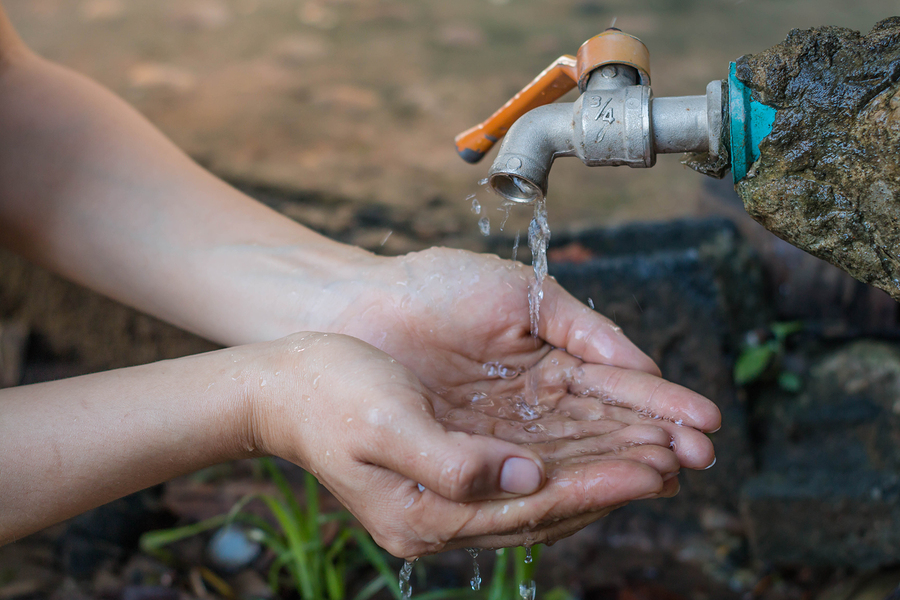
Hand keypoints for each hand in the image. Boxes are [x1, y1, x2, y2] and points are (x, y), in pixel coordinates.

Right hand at [251, 331, 712, 557]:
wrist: (283, 387)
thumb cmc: (328, 395)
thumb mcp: (384, 425)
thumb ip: (453, 462)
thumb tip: (527, 478)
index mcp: (428, 513)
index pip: (534, 506)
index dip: (598, 486)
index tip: (654, 468)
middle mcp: (444, 515)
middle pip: (549, 505)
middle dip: (614, 480)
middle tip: (678, 462)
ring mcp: (448, 495)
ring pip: (543, 489)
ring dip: (599, 470)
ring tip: (657, 455)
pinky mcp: (451, 469)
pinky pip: (523, 473)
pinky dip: (567, 459)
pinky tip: (596, 447)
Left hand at [331, 248, 719, 470]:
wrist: (362, 307)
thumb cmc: (437, 288)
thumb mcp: (521, 297)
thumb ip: (584, 329)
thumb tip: (644, 369)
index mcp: (552, 361)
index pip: (615, 389)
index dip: (660, 406)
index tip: (705, 423)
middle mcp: (535, 406)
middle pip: (602, 431)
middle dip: (651, 443)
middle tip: (698, 460)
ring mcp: (505, 434)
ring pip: (571, 457)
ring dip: (619, 465)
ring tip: (666, 473)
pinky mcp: (472, 458)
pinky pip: (524, 475)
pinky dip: (565, 481)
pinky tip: (605, 486)